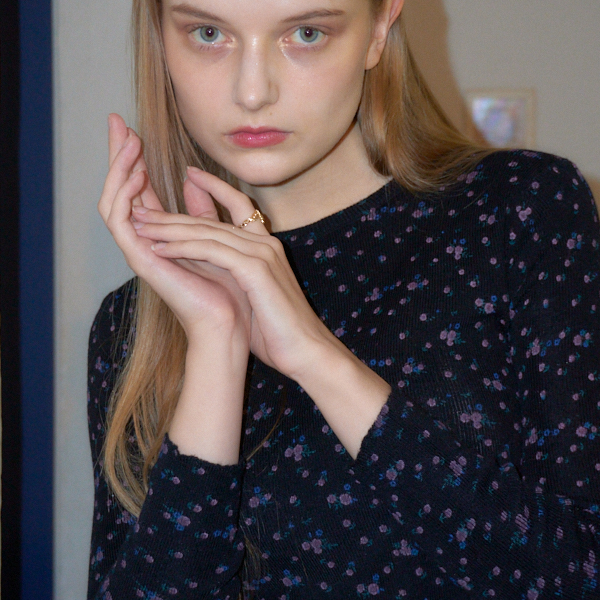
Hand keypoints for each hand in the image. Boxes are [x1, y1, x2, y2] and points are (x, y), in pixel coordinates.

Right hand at [98, 114, 250, 343]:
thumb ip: (202, 210)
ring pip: (113, 202)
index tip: (133, 128)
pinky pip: (120, 222)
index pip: (140, 191)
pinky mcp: (140, 260)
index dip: (134, 160)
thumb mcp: (215, 236)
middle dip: (117, 156)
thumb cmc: (230, 288)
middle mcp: (146, 241)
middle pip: (121, 191)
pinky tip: (135, 173)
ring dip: (118, 169)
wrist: (230, 322)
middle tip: (116, 121)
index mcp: (163, 236)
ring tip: (127, 141)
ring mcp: (140, 251)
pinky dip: (124, 196)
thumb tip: (192, 179)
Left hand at [133, 166, 331, 380]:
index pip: (239, 204)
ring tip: (139, 225)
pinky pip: (211, 250)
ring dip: (169, 229)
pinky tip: (157, 249)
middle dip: (173, 214)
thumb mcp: (254, 294)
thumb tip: (217, 270)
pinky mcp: (256, 268)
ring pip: (207, 232)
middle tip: (140, 208)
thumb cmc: (278, 329)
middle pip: (212, 219)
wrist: (306, 349)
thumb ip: (238, 273)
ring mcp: (262, 253)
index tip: (188, 176)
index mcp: (266, 246)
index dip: (214, 187)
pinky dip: (181, 248)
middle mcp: (265, 242)